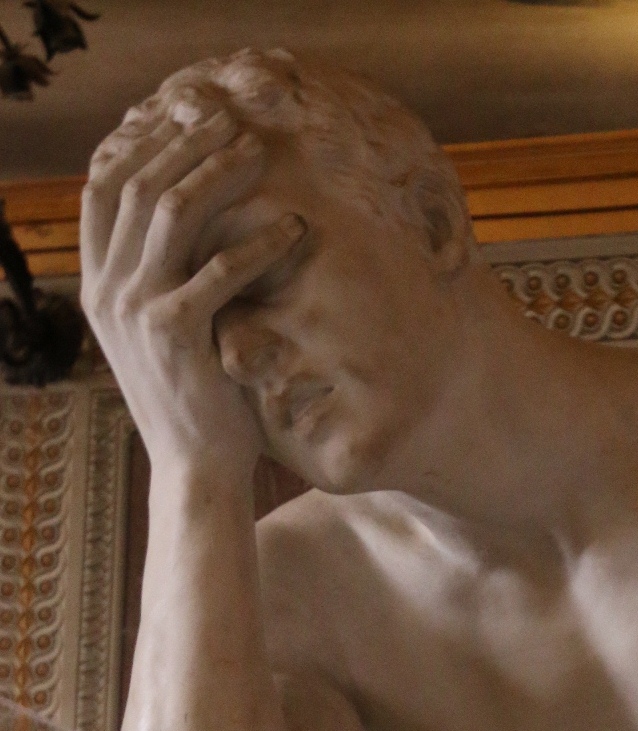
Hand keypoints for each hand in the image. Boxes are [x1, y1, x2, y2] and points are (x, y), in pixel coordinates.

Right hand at [80, 109, 305, 474]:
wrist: (195, 462)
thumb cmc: (192, 392)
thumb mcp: (161, 327)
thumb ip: (160, 275)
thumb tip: (188, 216)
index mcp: (98, 284)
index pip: (102, 187)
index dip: (140, 141)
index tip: (183, 116)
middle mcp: (106, 290)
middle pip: (137, 183)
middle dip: (185, 141)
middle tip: (234, 121)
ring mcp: (135, 310)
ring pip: (172, 210)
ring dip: (219, 173)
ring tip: (260, 155)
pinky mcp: (175, 333)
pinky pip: (219, 268)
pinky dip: (260, 242)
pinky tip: (294, 228)